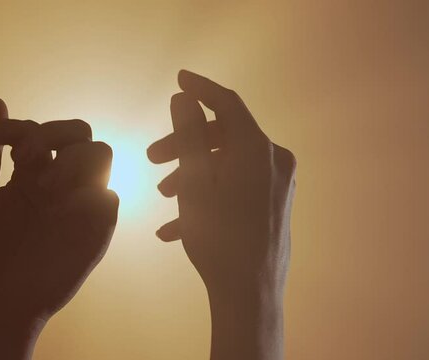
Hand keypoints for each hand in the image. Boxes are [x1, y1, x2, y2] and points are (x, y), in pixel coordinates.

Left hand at [0, 96, 118, 358]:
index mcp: (33, 173)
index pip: (43, 130)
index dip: (21, 127)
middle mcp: (61, 183)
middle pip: (80, 133)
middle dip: (53, 134)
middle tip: (25, 161)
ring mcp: (80, 204)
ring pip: (100, 155)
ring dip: (72, 160)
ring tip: (43, 188)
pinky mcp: (97, 229)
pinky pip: (109, 198)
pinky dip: (90, 196)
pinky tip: (60, 214)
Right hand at [148, 70, 295, 359]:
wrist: (250, 294)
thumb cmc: (218, 237)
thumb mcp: (195, 182)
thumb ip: (190, 136)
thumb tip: (185, 100)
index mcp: (257, 148)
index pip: (227, 103)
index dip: (201, 89)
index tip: (178, 79)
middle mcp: (273, 161)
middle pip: (223, 137)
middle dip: (184, 145)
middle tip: (151, 159)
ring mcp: (277, 185)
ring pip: (226, 165)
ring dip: (192, 174)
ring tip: (163, 196)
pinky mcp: (274, 206)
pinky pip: (235, 190)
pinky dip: (207, 198)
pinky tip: (175, 228)